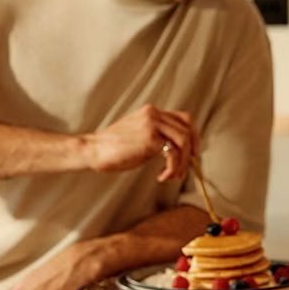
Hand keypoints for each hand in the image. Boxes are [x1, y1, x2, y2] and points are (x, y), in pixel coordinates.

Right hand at [81, 104, 199, 181]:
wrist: (94, 150)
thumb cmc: (113, 148)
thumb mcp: (138, 134)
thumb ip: (156, 135)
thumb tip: (177, 150)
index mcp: (151, 112)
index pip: (184, 118)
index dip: (194, 136)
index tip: (194, 153)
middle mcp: (154, 114)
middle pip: (187, 130)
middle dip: (191, 153)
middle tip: (186, 169)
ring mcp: (153, 125)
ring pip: (184, 142)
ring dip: (182, 164)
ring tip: (172, 176)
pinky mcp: (150, 139)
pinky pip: (173, 155)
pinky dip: (172, 169)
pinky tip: (162, 177)